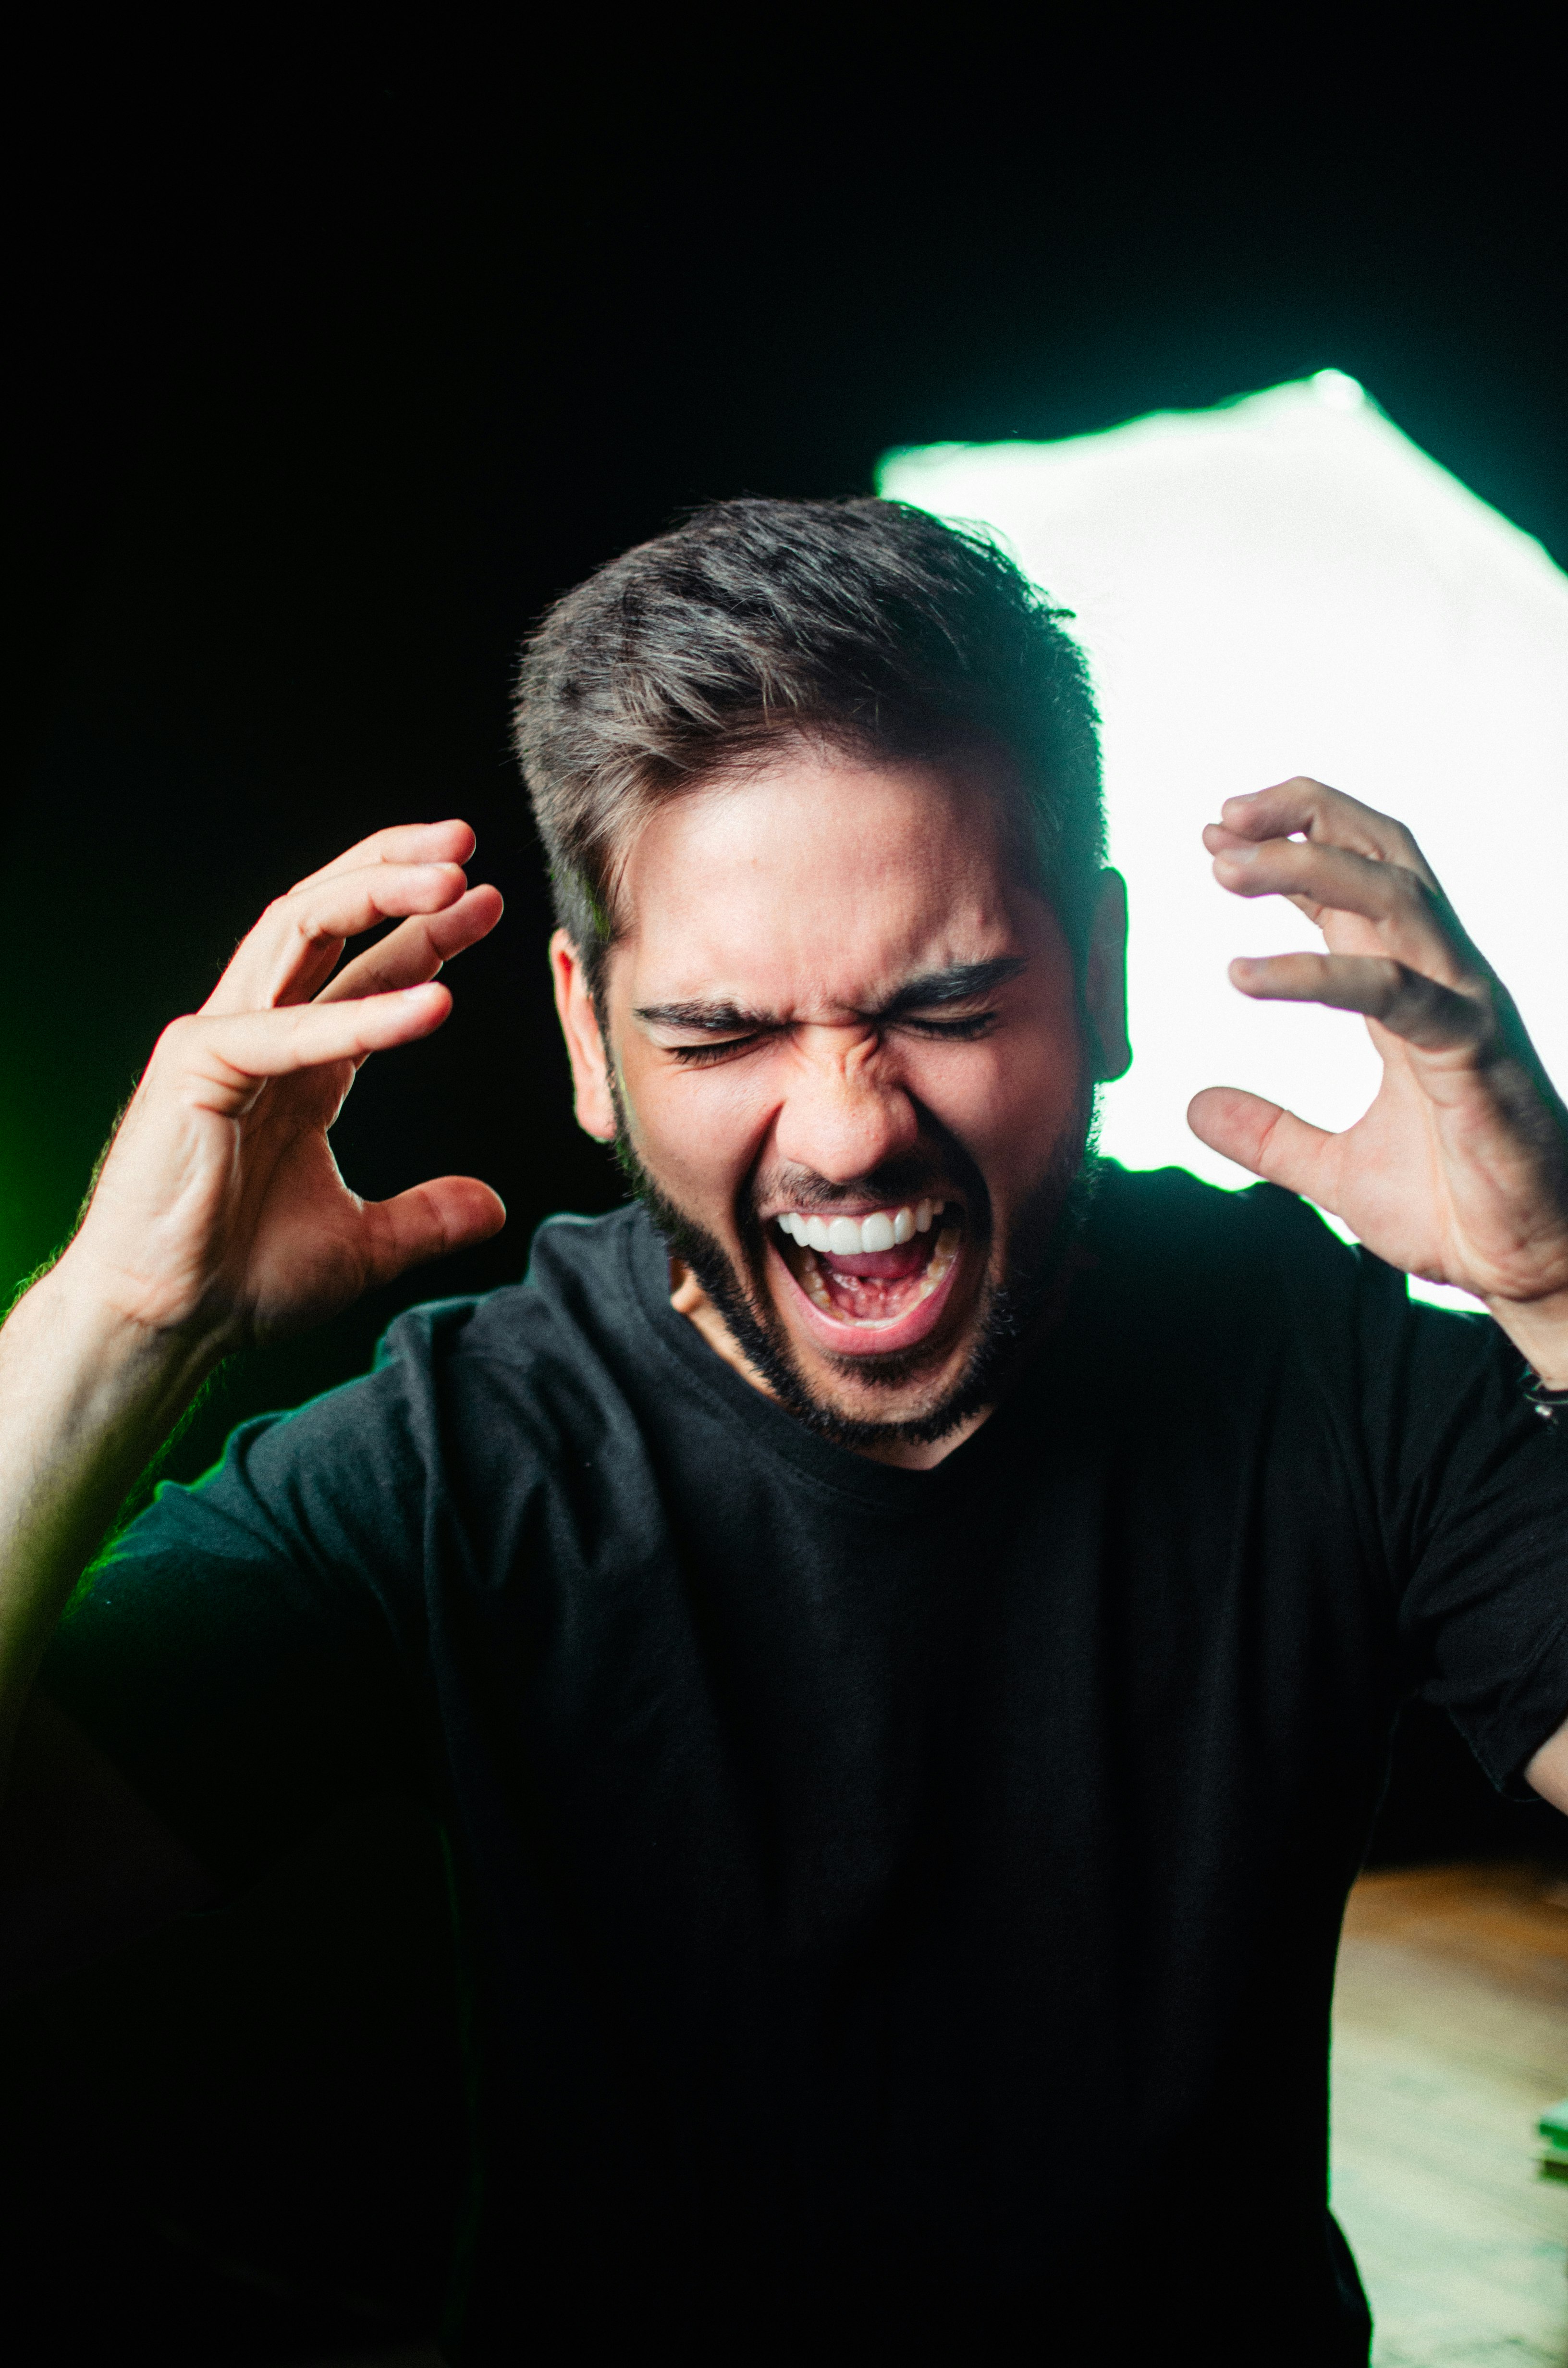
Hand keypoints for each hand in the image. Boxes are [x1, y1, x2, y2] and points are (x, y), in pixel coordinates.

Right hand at [53, 819, 505, 1359]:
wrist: (168, 1324)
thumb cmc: (240, 1279)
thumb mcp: (363, 1245)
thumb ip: (427, 1218)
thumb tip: (494, 1207)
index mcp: (298, 1062)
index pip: (367, 968)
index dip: (428, 929)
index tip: (489, 902)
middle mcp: (261, 1034)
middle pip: (327, 919)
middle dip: (397, 872)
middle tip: (468, 848)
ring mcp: (223, 1042)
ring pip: (298, 932)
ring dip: (377, 896)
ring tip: (454, 881)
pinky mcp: (195, 1070)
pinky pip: (286, 1028)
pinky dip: (361, 1016)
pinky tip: (431, 1000)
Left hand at [1187, 778, 1567, 1378]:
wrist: (1528, 1268)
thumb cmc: (1456, 1209)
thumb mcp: (1334, 1171)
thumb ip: (1267, 1134)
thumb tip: (1194, 1106)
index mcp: (1411, 994)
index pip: (1356, 887)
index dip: (1292, 844)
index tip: (1217, 833)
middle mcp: (1441, 981)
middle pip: (1381, 857)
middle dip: (1301, 818)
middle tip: (1217, 822)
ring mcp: (1463, 1008)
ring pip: (1392, 897)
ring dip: (1305, 866)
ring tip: (1223, 865)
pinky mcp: (1473, 1052)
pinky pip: (1393, 990)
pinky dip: (1314, 974)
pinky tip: (1242, 976)